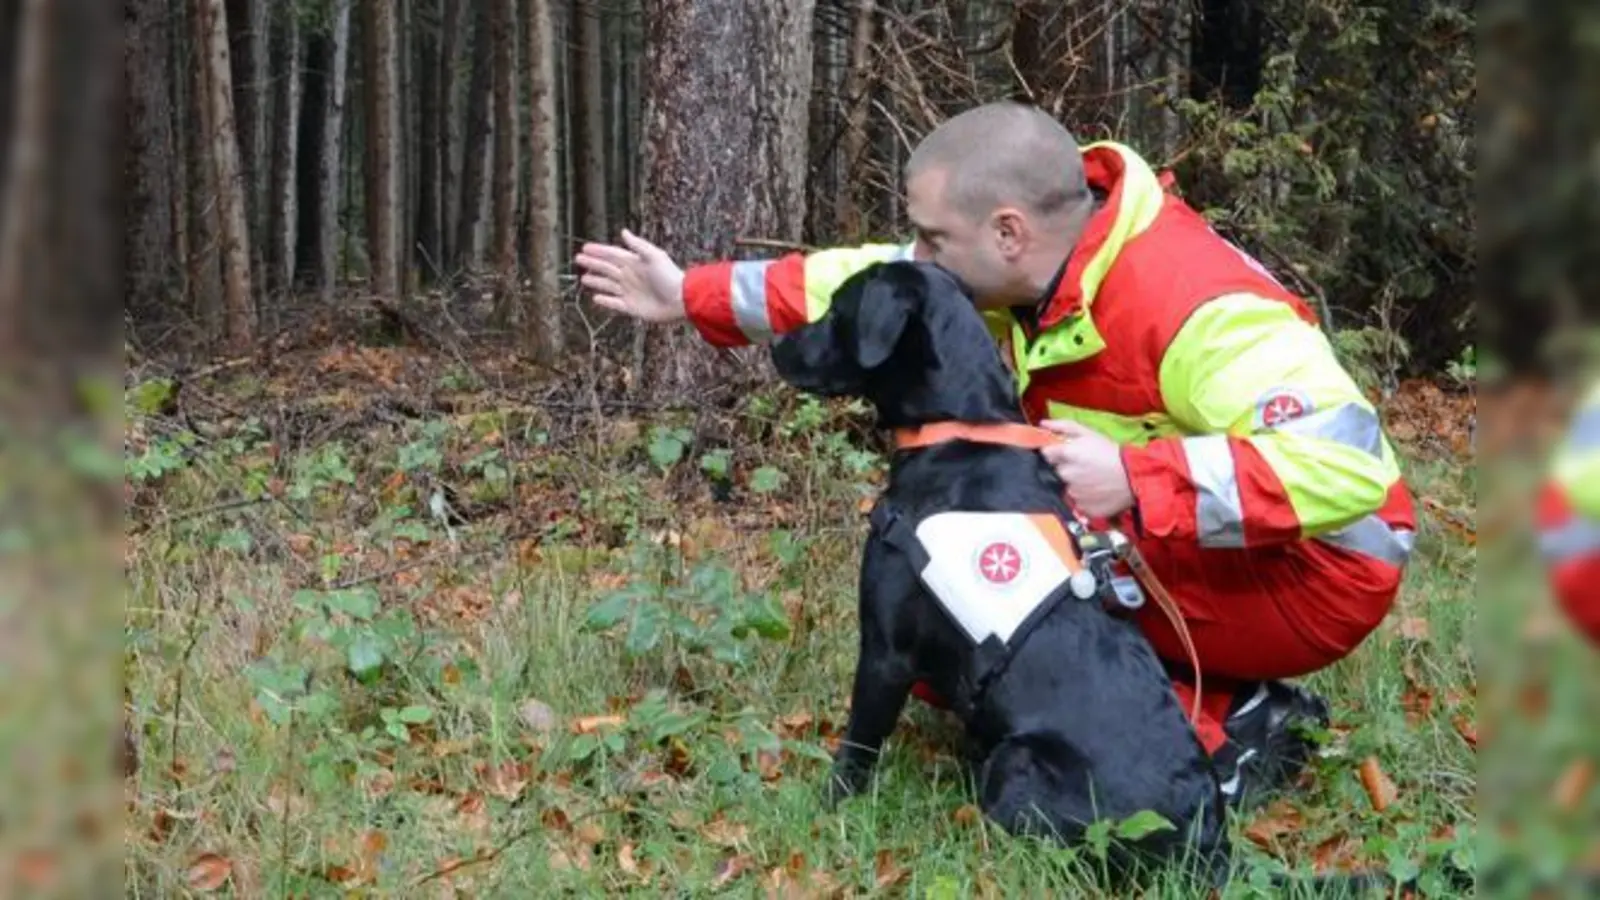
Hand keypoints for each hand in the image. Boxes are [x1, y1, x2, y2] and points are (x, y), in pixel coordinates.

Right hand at [572, 229, 686, 322]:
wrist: (681, 300)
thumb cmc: (670, 276)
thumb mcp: (654, 256)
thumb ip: (638, 245)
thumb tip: (623, 232)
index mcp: (635, 263)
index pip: (612, 255)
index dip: (599, 251)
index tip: (585, 248)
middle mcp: (630, 276)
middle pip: (607, 269)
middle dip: (593, 264)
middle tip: (578, 259)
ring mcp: (630, 292)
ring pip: (608, 285)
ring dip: (596, 281)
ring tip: (583, 278)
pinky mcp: (632, 307)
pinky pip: (614, 303)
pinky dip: (605, 301)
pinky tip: (596, 297)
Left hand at [1038, 419, 1135, 517]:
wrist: (1135, 477)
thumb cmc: (1112, 453)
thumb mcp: (1089, 433)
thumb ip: (1063, 427)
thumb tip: (1043, 424)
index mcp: (1067, 453)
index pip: (1046, 453)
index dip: (1056, 453)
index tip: (1066, 453)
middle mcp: (1067, 474)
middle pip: (1057, 471)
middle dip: (1067, 468)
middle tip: (1085, 466)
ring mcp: (1074, 493)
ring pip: (1067, 488)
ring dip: (1076, 483)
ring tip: (1093, 478)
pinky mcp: (1082, 507)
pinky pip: (1077, 502)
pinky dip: (1084, 497)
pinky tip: (1096, 490)